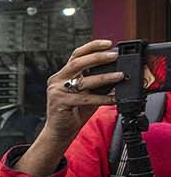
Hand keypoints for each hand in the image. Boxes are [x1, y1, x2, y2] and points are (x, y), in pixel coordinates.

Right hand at [35, 39, 122, 154]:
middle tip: (115, 56)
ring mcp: (56, 91)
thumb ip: (96, 83)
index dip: (92, 46)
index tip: (108, 44)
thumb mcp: (87, 93)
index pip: (76, 55)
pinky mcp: (60, 103)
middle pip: (77, 63)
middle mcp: (57, 80)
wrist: (59, 132)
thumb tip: (117, 73)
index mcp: (63, 75)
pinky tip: (114, 98)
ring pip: (83, 80)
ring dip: (104, 77)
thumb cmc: (74, 112)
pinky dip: (102, 98)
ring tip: (120, 76)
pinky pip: (85, 98)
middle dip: (98, 57)